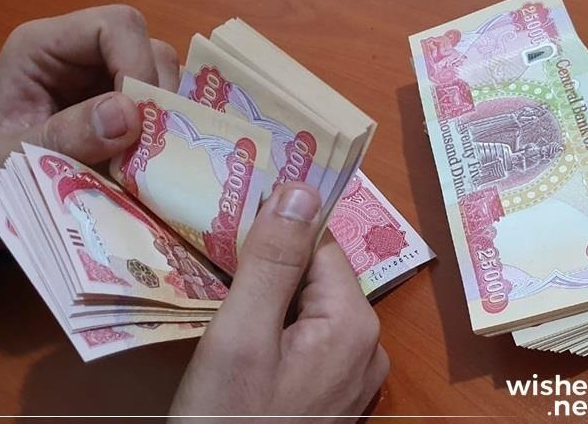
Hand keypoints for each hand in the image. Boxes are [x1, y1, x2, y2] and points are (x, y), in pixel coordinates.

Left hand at [0, 5, 179, 249]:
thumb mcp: (12, 161)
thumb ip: (64, 137)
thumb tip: (127, 115)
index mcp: (43, 48)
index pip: (113, 26)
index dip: (136, 64)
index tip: (139, 120)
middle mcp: (83, 55)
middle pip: (148, 49)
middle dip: (157, 97)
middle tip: (149, 148)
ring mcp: (110, 79)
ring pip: (166, 77)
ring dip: (166, 118)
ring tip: (149, 159)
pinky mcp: (130, 106)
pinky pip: (168, 105)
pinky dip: (169, 131)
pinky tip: (154, 160)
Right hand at [169, 182, 388, 418]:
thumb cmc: (228, 417)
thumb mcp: (242, 334)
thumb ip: (273, 261)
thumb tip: (303, 187)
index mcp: (354, 323)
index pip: (320, 247)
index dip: (276, 236)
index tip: (233, 235)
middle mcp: (367, 347)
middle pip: (316, 277)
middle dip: (271, 272)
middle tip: (220, 275)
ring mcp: (352, 376)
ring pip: (309, 309)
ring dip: (270, 303)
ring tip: (226, 312)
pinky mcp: (332, 395)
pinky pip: (308, 342)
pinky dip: (276, 333)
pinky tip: (244, 347)